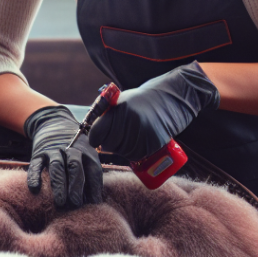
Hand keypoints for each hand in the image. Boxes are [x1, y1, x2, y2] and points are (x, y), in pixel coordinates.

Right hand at [23, 105, 103, 208]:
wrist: (54, 122)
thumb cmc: (74, 149)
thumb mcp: (86, 155)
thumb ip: (90, 175)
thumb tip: (93, 202)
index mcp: (87, 151)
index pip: (93, 169)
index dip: (94, 187)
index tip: (94, 205)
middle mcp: (71, 150)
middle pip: (75, 167)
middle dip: (76, 186)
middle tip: (76, 204)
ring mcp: (53, 151)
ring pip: (57, 166)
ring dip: (59, 184)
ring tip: (60, 203)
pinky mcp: (38, 153)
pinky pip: (35, 165)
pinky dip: (34, 177)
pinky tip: (35, 190)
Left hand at [89, 62, 219, 162]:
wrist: (167, 101)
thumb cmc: (139, 101)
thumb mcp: (119, 101)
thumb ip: (104, 114)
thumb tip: (90, 133)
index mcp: (119, 111)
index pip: (96, 134)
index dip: (95, 136)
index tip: (98, 136)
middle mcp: (130, 123)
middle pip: (108, 145)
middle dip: (108, 142)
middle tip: (116, 134)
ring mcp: (142, 135)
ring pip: (121, 152)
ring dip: (121, 148)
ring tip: (129, 135)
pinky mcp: (152, 145)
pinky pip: (134, 156)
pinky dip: (132, 152)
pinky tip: (136, 141)